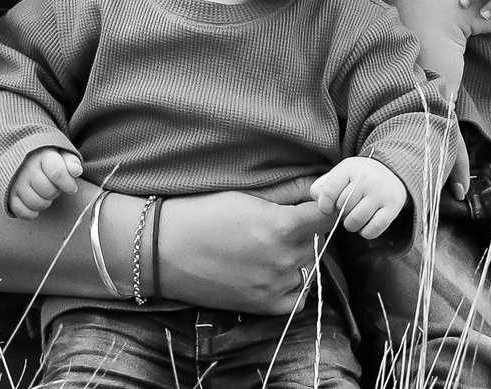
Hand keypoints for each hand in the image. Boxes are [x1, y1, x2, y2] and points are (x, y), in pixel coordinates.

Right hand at [7, 147, 81, 218]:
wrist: (17, 154)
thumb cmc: (43, 155)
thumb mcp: (60, 152)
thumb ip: (71, 160)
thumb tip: (76, 171)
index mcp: (41, 155)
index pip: (57, 172)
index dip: (68, 184)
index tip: (71, 187)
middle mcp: (26, 168)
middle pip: (47, 190)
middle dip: (55, 192)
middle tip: (54, 186)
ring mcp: (15, 183)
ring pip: (35, 203)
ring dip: (44, 202)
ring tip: (44, 193)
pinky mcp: (8, 195)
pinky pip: (22, 211)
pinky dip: (31, 212)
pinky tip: (35, 202)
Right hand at [156, 187, 328, 314]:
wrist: (163, 250)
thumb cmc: (202, 213)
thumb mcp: (246, 195)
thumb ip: (288, 192)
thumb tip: (317, 184)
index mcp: (283, 227)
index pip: (327, 216)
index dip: (325, 207)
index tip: (316, 204)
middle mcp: (283, 260)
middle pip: (317, 242)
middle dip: (306, 230)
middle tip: (281, 222)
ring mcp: (274, 286)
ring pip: (307, 268)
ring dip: (298, 256)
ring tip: (271, 246)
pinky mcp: (261, 306)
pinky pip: (297, 299)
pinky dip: (294, 286)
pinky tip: (276, 271)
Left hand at [311, 157, 407, 238]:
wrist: (392, 170)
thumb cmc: (360, 175)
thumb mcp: (341, 172)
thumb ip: (324, 185)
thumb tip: (317, 197)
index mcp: (350, 167)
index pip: (329, 192)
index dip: (325, 205)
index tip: (328, 208)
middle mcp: (367, 179)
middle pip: (342, 207)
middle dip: (340, 213)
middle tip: (346, 209)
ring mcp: (381, 194)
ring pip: (356, 220)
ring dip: (351, 224)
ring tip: (354, 216)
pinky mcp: (393, 208)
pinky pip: (372, 230)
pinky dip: (365, 232)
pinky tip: (365, 223)